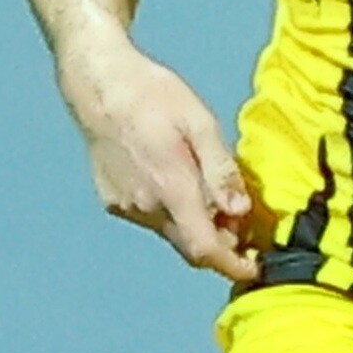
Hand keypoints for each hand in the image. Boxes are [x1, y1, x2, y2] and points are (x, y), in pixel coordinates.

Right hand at [66, 44, 260, 281]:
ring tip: (210, 191)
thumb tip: (240, 211)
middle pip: (191, 246)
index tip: (254, 269)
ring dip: (197, 225)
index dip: (233, 266)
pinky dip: (173, 212)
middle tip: (242, 219)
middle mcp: (145, 206)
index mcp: (170, 188)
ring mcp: (125, 206)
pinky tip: (178, 181)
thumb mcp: (200, 124)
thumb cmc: (152, 95)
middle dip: (222, 242)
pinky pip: (152, 218)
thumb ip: (221, 172)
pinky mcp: (113, 201)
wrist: (97, 83)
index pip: (205, 249)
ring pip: (172, 232)